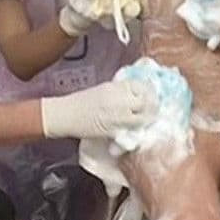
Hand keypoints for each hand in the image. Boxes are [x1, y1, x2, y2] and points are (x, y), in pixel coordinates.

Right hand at [40, 80, 157, 138]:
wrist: (66, 115)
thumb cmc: (82, 101)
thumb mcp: (104, 89)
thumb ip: (121, 91)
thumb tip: (138, 93)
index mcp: (115, 88)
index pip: (141, 87)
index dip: (149, 91)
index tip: (151, 95)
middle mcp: (118, 101)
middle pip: (145, 103)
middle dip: (152, 106)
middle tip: (154, 109)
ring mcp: (116, 117)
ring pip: (141, 118)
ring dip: (147, 119)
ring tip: (148, 120)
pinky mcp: (112, 131)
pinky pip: (131, 131)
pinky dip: (137, 131)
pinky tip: (137, 130)